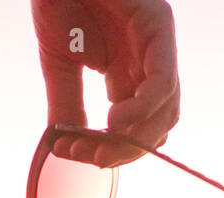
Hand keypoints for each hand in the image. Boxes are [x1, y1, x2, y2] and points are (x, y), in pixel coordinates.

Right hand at [31, 0, 180, 166]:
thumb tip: (66, 149)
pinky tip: (116, 120)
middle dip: (124, 150)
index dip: (112, 149)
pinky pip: (162, 81)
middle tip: (90, 157)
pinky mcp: (159, 26)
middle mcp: (149, 61)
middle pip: (156, 126)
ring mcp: (158, 44)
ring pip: (166, 111)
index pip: (137, 127)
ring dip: (134, 138)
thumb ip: (68, 105)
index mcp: (129, 71)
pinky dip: (142, 108)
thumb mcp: (59, 65)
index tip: (77, 154)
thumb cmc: (56, 1)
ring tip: (101, 145)